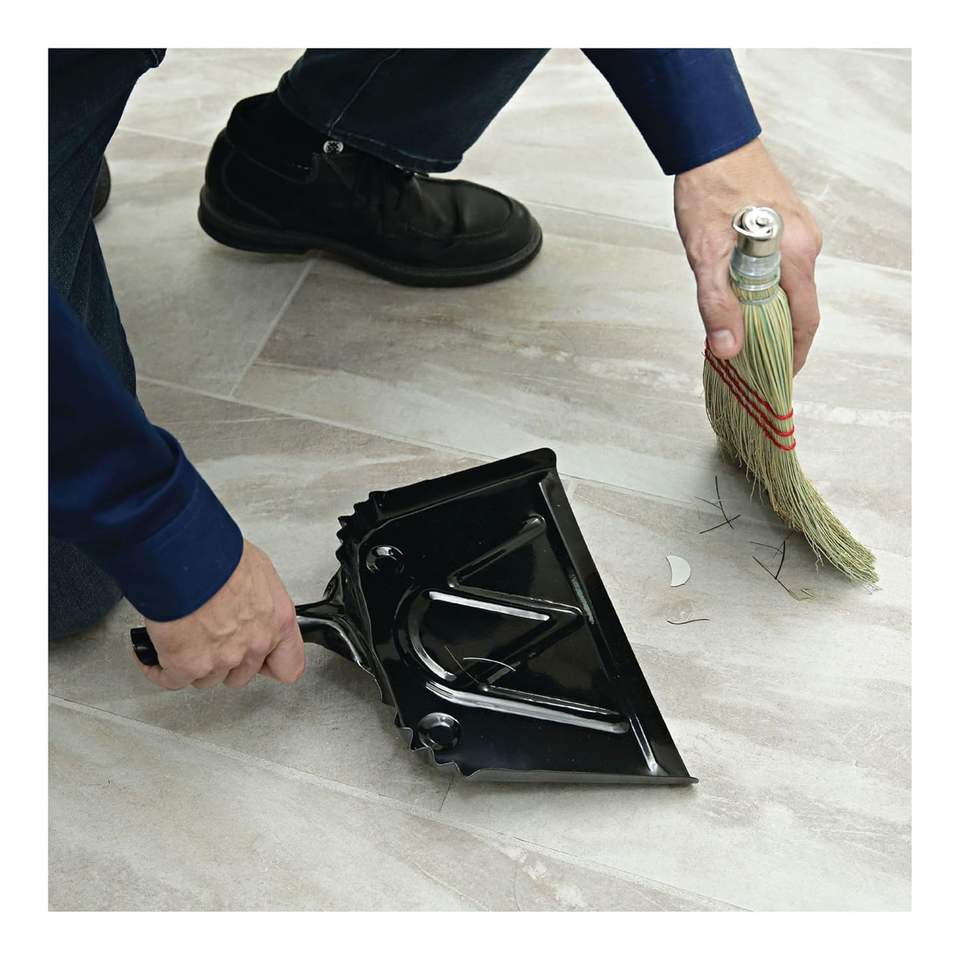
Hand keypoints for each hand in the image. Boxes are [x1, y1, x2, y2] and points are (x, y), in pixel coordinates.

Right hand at [138, 540, 304, 689]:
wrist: (185, 555)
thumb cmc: (219, 553)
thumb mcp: (258, 569)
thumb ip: (259, 599)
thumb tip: (247, 601)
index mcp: (277, 620)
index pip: (288, 666)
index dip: (270, 666)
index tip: (260, 662)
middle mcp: (255, 643)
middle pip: (242, 675)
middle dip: (226, 662)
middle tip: (211, 643)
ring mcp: (222, 658)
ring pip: (208, 679)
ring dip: (195, 665)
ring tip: (184, 644)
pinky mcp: (188, 664)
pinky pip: (173, 680)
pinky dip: (161, 671)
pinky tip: (157, 659)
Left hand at [674, 138, 823, 372]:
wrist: (711, 142)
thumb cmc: (710, 192)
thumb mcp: (706, 255)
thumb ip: (717, 304)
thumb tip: (727, 349)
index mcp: (794, 255)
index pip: (805, 320)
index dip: (793, 354)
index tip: (779, 378)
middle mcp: (805, 244)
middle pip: (796, 305)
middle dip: (775, 337)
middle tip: (750, 362)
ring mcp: (797, 232)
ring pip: (786, 286)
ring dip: (765, 312)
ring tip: (737, 334)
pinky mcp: (783, 224)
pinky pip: (779, 267)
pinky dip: (762, 289)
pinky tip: (735, 296)